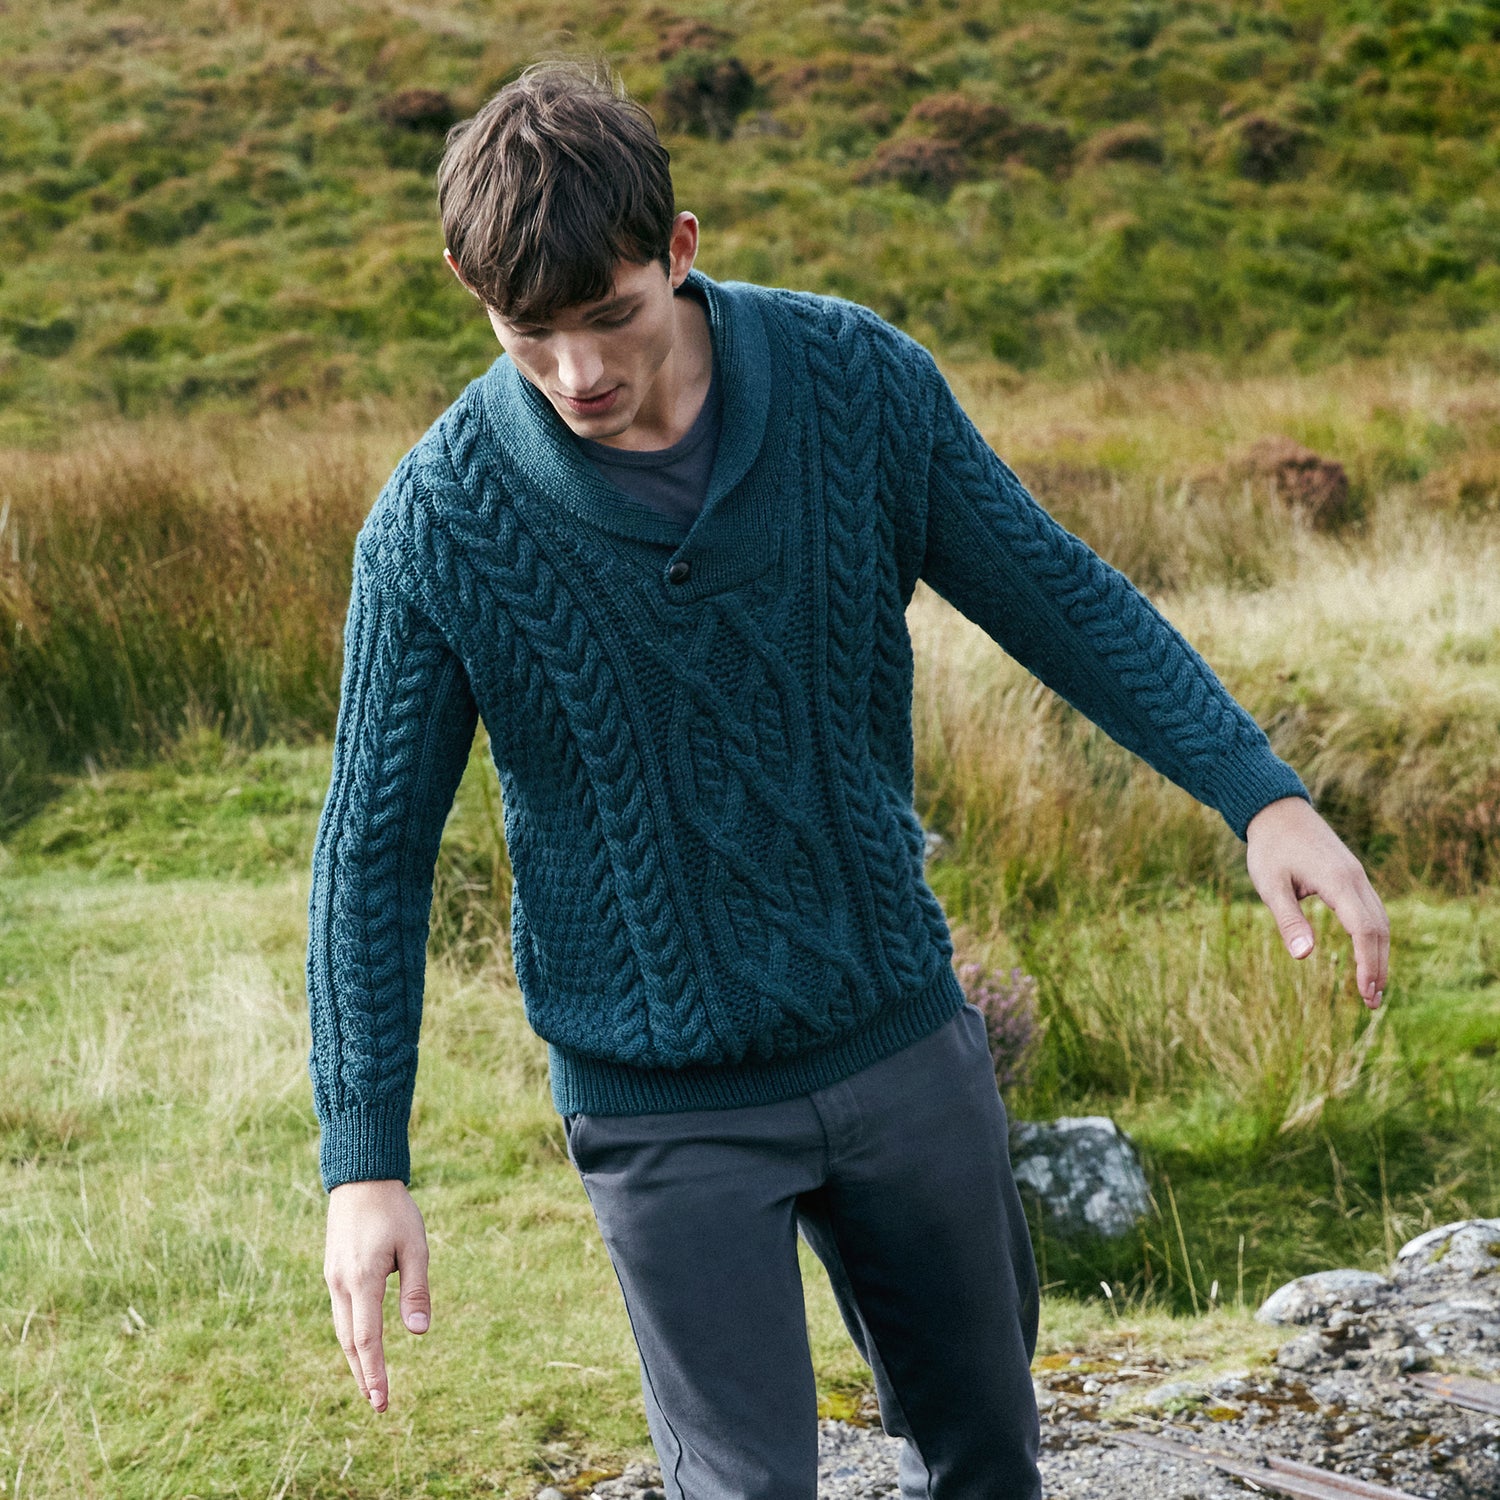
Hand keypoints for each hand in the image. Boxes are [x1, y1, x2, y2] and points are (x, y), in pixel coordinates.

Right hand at [324, 1179, 430, 1412]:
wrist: (360, 1178)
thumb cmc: (394, 1210)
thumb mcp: (415, 1247)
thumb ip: (415, 1290)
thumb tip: (419, 1333)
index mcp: (362, 1280)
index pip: (368, 1339)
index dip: (375, 1373)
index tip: (383, 1401)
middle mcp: (341, 1284)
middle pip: (350, 1341)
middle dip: (364, 1374)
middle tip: (379, 1404)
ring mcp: (332, 1278)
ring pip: (342, 1329)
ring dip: (356, 1358)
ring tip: (370, 1383)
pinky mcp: (333, 1271)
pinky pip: (341, 1312)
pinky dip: (351, 1335)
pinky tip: (361, 1344)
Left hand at [1245, 796, 1389, 1008]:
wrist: (1277, 811)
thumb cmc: (1270, 849)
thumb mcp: (1270, 885)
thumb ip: (1288, 920)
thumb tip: (1304, 957)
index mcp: (1338, 881)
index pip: (1364, 930)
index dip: (1366, 963)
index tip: (1364, 993)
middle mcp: (1355, 879)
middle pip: (1379, 929)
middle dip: (1378, 966)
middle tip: (1371, 1003)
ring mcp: (1357, 876)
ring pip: (1380, 921)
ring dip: (1379, 955)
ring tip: (1372, 988)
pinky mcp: (1352, 876)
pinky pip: (1372, 911)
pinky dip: (1374, 937)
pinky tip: (1367, 956)